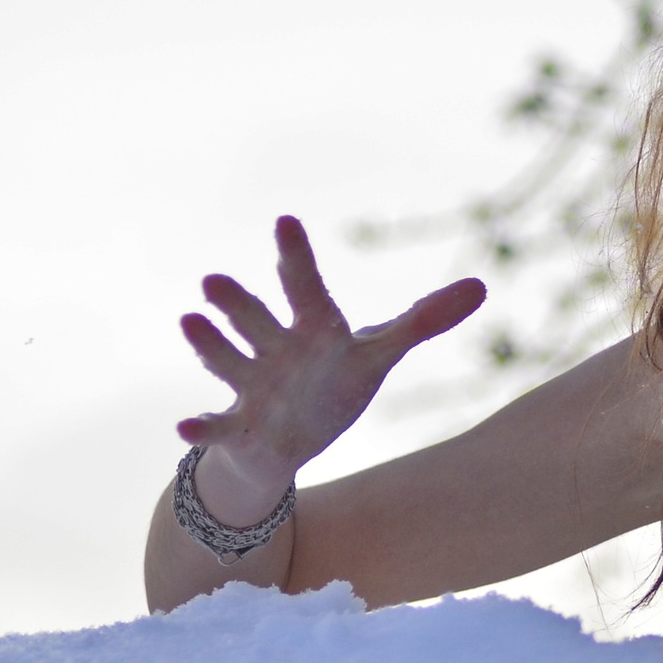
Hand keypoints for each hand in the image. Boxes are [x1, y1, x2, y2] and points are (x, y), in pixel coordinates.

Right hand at [176, 216, 485, 518]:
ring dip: (211, 346)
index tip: (285, 220)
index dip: (298, 258)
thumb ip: (422, 322)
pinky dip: (200, 428)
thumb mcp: (378, 355)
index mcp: (313, 330)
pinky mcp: (239, 429)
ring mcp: (252, 387)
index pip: (306, 289)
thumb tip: (480, 286)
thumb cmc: (332, 384)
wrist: (286, 442)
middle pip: (257, 322)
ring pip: (229, 362)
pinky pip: (216, 427)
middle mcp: (275, 351)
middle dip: (237, 304)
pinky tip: (182, 426)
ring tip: (189, 321)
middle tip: (213, 280)